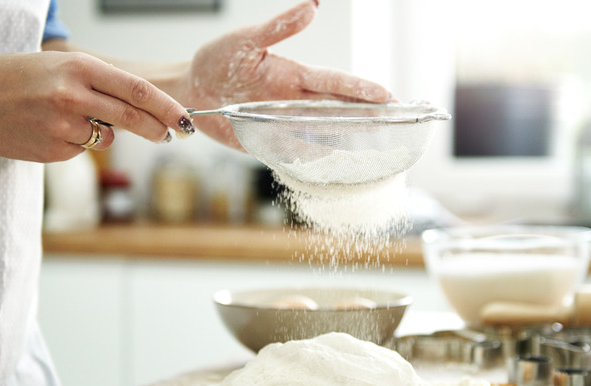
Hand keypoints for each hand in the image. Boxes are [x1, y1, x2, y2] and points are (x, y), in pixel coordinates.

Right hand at [0, 51, 192, 161]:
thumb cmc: (18, 77)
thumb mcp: (61, 67)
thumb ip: (100, 85)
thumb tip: (140, 106)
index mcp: (80, 68)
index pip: (138, 90)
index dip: (166, 107)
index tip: (184, 118)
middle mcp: (74, 95)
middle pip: (132, 117)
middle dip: (157, 129)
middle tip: (169, 135)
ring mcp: (63, 125)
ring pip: (107, 137)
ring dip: (104, 133)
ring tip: (71, 119)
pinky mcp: (54, 150)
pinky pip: (82, 150)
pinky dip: (76, 143)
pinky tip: (51, 130)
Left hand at [174, 0, 391, 149]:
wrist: (191, 91)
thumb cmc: (217, 61)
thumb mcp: (245, 41)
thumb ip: (278, 28)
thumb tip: (312, 7)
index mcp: (294, 76)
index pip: (334, 83)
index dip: (360, 89)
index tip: (387, 95)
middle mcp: (295, 101)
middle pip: (338, 109)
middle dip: (368, 114)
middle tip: (398, 121)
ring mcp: (284, 123)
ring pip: (323, 133)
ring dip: (348, 138)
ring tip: (376, 145)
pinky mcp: (269, 143)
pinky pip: (297, 153)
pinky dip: (316, 159)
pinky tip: (336, 164)